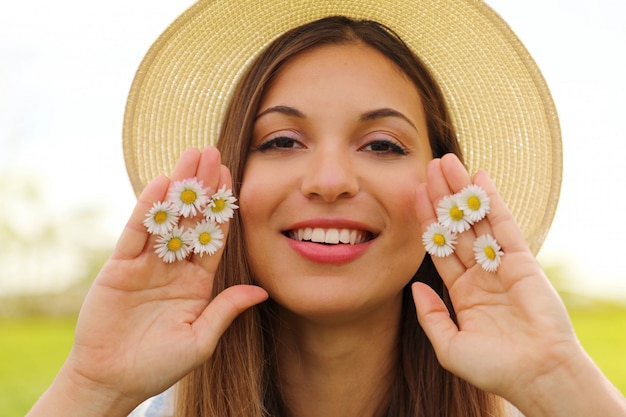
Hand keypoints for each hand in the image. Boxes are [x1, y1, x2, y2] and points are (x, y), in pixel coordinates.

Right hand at [33, 147, 267, 415]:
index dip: (221, 207)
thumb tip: (261, 291)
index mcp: (197, 281)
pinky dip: (147, 208)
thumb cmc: (159, 365)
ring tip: (190, 156)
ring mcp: (147, 264)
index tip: (231, 177)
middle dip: (202, 186)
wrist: (113, 380)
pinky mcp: (120, 267)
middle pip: (191, 218)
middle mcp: (174, 266)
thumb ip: (226, 309)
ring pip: (165, 217)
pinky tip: (160, 184)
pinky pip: (136, 233)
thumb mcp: (200, 339)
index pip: (213, 236)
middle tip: (212, 152)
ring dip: (178, 187)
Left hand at [411, 154, 623, 415]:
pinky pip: (504, 225)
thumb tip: (415, 287)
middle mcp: (480, 274)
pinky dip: (492, 201)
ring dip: (462, 192)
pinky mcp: (523, 261)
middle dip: (442, 198)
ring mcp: (501, 265)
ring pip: (477, 220)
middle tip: (429, 167)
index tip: (413, 195)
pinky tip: (479, 179)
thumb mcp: (449, 346)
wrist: (536, 376)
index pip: (440, 248)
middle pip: (456, 227)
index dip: (427, 222)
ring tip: (447, 163)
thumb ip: (430, 315)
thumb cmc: (493, 368)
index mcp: (463, 291)